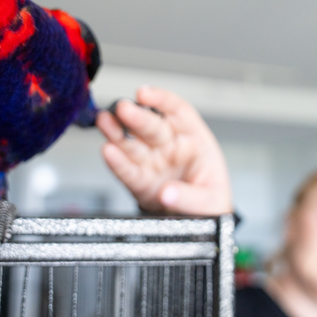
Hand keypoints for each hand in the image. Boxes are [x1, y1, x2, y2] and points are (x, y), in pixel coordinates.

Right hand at [97, 86, 232, 214]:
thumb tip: (167, 193)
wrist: (199, 223)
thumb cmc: (209, 201)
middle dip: (137, 116)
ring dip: (117, 132)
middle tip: (123, 109)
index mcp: (193, 139)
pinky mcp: (139, 182)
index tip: (144, 94)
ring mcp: (152, 162)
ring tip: (104, 121)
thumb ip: (192, 197)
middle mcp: (169, 146)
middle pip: (151, 126)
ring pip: (132, 143)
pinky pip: (127, 171)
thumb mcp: (212, 199)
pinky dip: (117, 163)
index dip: (161, 100)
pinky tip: (108, 151)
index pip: (177, 111)